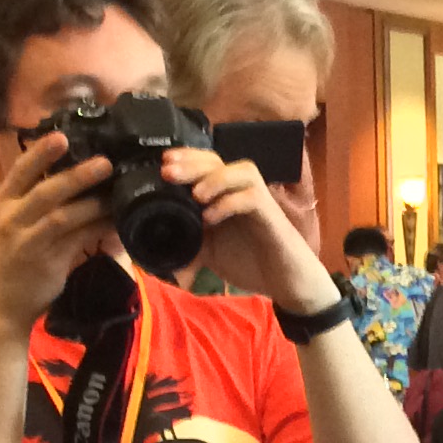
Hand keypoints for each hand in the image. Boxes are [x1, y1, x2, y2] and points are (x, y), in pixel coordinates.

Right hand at [0, 130, 123, 334]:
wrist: (0, 305)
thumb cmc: (11, 259)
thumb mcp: (13, 224)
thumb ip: (34, 201)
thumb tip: (73, 175)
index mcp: (3, 203)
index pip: (19, 171)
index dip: (40, 153)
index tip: (61, 135)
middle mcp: (11, 219)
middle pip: (45, 191)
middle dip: (76, 175)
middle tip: (105, 162)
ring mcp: (27, 241)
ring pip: (62, 216)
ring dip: (92, 202)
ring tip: (115, 191)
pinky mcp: (46, 262)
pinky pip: (76, 240)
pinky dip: (97, 228)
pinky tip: (115, 221)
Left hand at [173, 145, 340, 316]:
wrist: (285, 284)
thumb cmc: (251, 263)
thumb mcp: (209, 253)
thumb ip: (188, 243)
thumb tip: (157, 247)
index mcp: (226, 195)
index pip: (207, 163)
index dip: (187, 158)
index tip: (163, 162)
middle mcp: (242, 192)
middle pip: (219, 161)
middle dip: (192, 163)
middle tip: (167, 171)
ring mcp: (259, 202)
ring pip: (242, 171)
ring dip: (215, 178)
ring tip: (195, 195)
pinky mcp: (271, 216)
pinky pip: (252, 198)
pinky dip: (229, 203)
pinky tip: (211, 218)